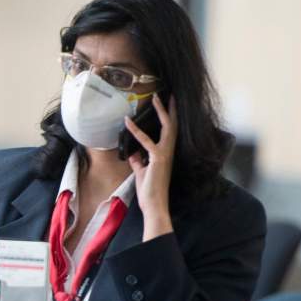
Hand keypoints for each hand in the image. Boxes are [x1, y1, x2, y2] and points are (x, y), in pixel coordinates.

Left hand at [124, 93, 176, 240]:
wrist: (154, 205)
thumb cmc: (150, 191)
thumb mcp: (142, 172)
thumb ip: (138, 161)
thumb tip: (133, 151)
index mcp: (166, 154)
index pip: (169, 132)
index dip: (169, 118)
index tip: (168, 104)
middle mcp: (168, 151)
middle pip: (173, 125)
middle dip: (170, 109)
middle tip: (168, 94)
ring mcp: (165, 154)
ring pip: (167, 127)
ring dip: (161, 112)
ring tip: (155, 98)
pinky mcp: (158, 159)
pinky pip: (146, 141)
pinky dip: (136, 131)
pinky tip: (127, 122)